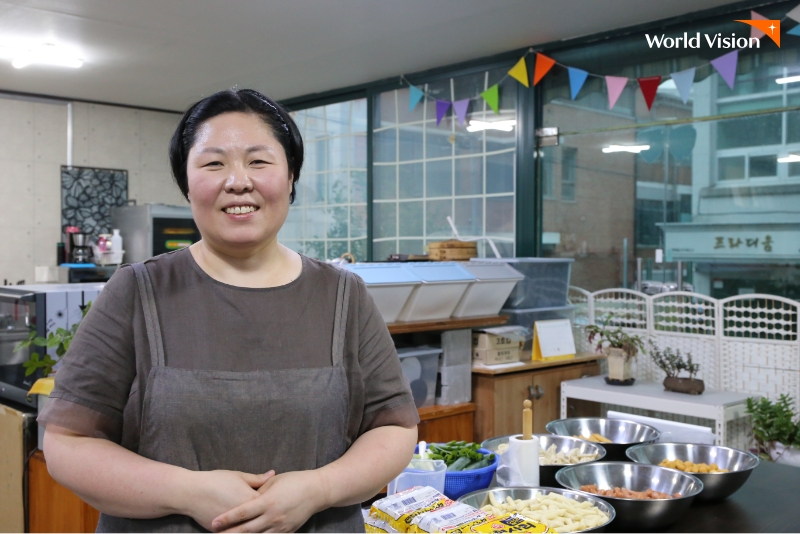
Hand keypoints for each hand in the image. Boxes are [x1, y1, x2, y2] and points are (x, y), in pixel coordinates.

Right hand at [183, 470, 274, 530]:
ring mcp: (233, 527)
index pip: (269, 505)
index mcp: (251, 501)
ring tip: (268, 529)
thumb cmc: (216, 481)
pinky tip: (250, 533)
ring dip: (260, 531)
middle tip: (280, 519)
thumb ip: (257, 479)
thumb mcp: (238, 476)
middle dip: (271, 522)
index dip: (275, 503)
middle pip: (263, 522)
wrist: (191, 493)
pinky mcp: (222, 533)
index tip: (282, 502)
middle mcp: (245, 517)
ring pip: (252, 533)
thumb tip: (272, 474)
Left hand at [211, 470, 327, 532]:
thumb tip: (244, 498)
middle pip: (246, 530)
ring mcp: (280, 526)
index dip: (227, 519)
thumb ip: (257, 491)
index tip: (214, 523)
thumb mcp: (274, 482)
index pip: (242, 512)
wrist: (317, 491)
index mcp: (268, 501)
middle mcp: (273, 516)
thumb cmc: (294, 481)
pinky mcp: (287, 532)